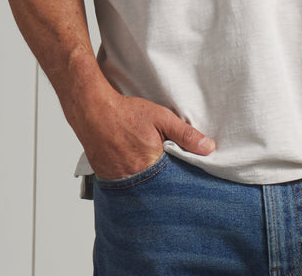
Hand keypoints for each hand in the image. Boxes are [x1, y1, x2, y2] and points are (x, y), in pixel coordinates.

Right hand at [73, 90, 214, 180]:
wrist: (93, 112)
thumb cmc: (127, 114)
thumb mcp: (161, 118)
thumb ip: (185, 134)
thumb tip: (208, 148)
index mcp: (151, 164)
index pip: (175, 182)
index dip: (182, 178)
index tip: (190, 178)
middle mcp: (135, 178)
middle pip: (159, 189)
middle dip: (167, 184)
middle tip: (170, 173)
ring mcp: (119, 182)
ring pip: (142, 190)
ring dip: (150, 184)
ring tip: (153, 171)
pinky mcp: (108, 181)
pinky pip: (127, 188)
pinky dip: (134, 182)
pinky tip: (136, 170)